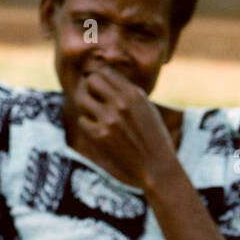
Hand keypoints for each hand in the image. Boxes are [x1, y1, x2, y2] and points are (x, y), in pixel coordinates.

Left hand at [69, 65, 177, 189]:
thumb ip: (130, 94)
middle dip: (91, 89)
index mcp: (134, 94)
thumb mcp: (148, 109)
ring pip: (82, 99)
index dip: (101, 78)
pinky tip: (96, 129)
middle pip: (91, 80)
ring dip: (86, 106)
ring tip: (94, 114)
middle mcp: (121, 103)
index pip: (106, 72)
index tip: (101, 88)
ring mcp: (110, 119)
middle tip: (95, 100)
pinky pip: (83, 121)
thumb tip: (110, 80)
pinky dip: (87, 124)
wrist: (157, 167)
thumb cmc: (155, 138)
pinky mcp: (101, 136)